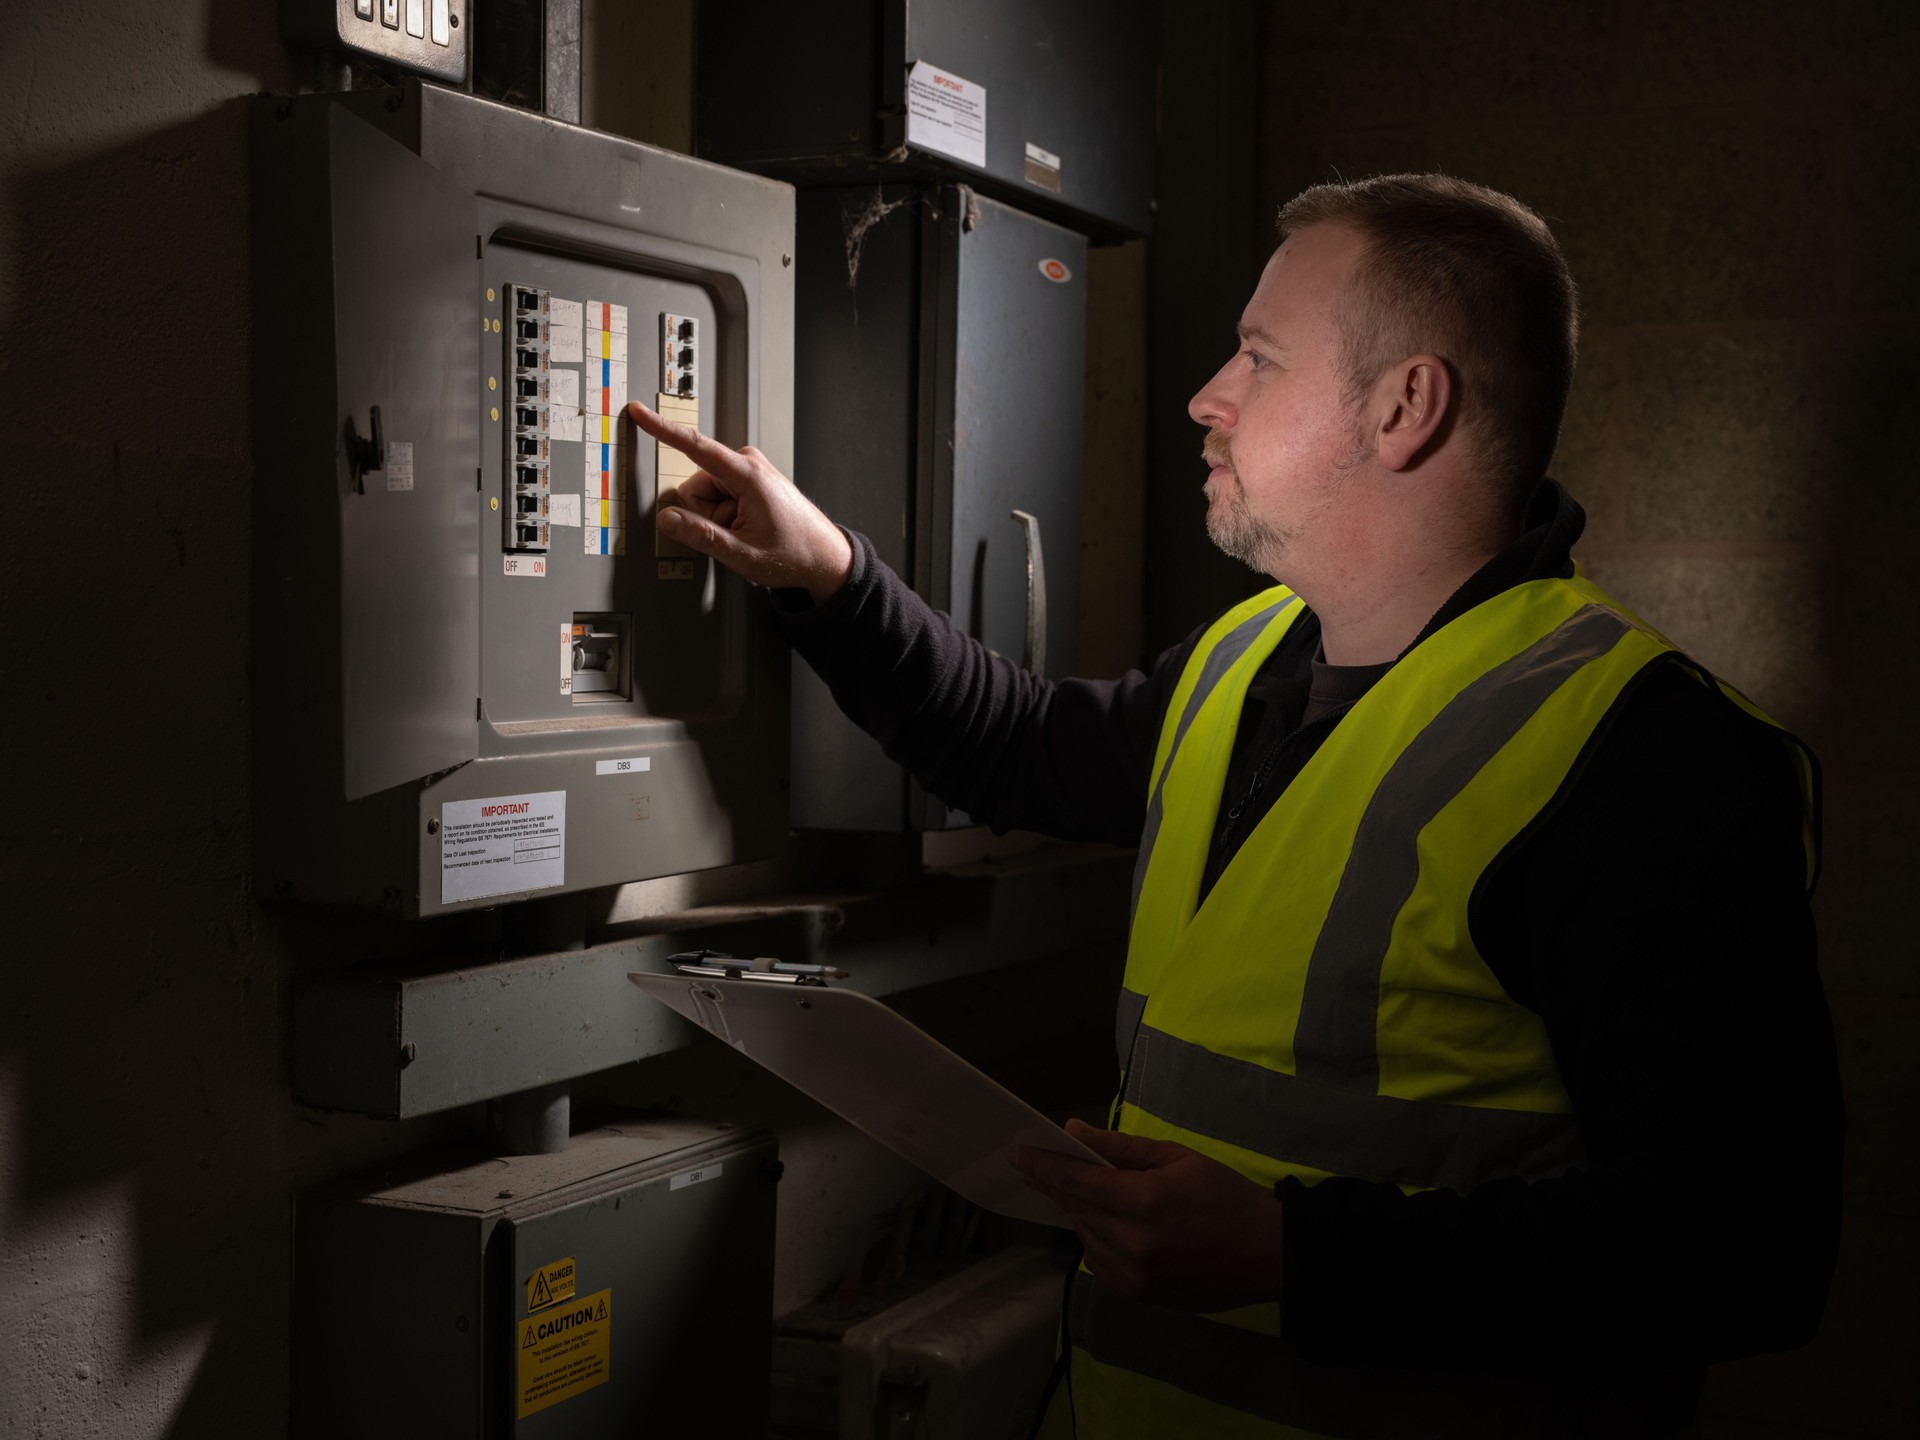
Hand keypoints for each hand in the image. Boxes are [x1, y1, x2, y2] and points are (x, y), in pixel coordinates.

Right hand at [626, 400, 852, 602]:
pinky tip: (747, 528)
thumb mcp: (741, 553)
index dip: (661, 430)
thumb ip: (700, 535)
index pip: (694, 447)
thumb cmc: (794, 554)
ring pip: (705, 494)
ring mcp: (750, 471)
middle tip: (734, 535)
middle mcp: (748, 464)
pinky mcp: (750, 480)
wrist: (825, 558)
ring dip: (717, 519)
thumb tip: (667, 519)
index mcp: (747, 475)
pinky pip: (719, 497)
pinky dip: (726, 517)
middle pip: (695, 486)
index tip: (639, 412)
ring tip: (745, 533)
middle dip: (705, 515)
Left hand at [1010, 1119, 1285, 1311]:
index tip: (1016, 1152)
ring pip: (1086, 1236)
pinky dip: (1095, 1240)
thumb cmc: (1226, 1196)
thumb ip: (1121, 1149)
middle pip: (1076, 1208)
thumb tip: (1075, 1132)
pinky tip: (1103, 1224)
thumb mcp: (1177, 1158)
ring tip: (1075, 1190)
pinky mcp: (1140, 1296)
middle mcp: (1132, 1243)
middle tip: (1032, 1165)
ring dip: (1077, 1212)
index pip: (1077, 1180)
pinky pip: (1100, 1263)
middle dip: (1054, 1184)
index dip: (1043, 1165)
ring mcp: (1135, 1276)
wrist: (1270, 1254)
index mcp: (1143, 1202)